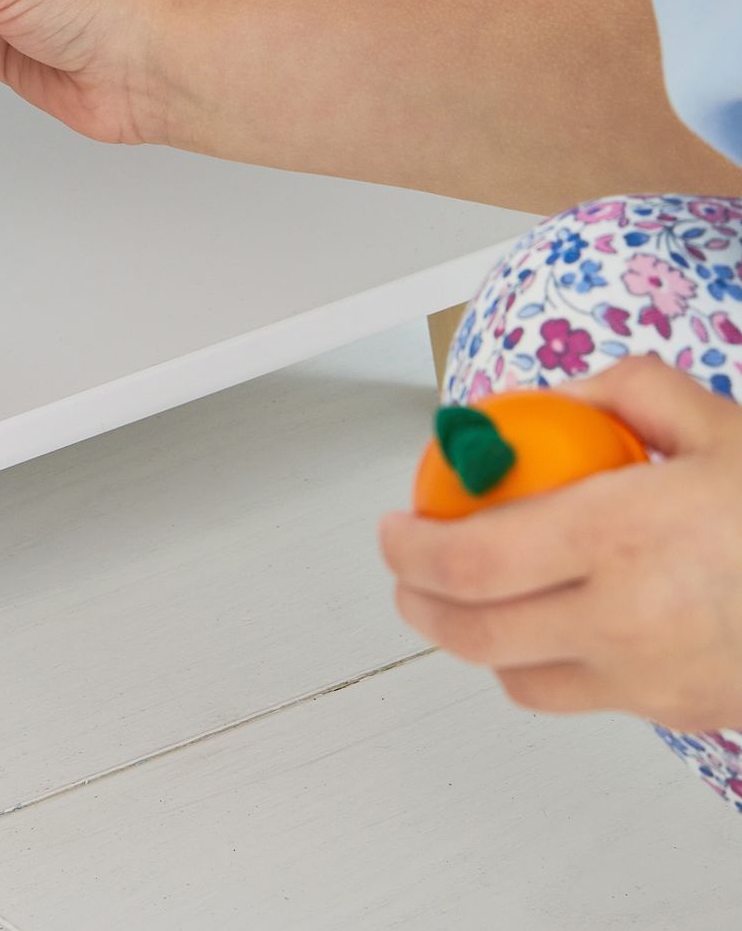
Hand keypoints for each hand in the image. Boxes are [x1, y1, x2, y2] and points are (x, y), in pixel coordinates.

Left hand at [382, 358, 741, 729]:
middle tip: (407, 566)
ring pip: (518, 678)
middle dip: (420, 600)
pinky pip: (578, 698)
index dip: (412, 547)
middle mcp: (623, 617)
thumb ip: (625, 389)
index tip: (393, 525)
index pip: (474, 558)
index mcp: (621, 534)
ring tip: (469, 595)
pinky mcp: (675, 713)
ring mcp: (648, 678)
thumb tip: (550, 397)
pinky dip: (543, 665)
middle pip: (475, 632)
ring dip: (476, 639)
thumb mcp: (717, 420)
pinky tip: (552, 621)